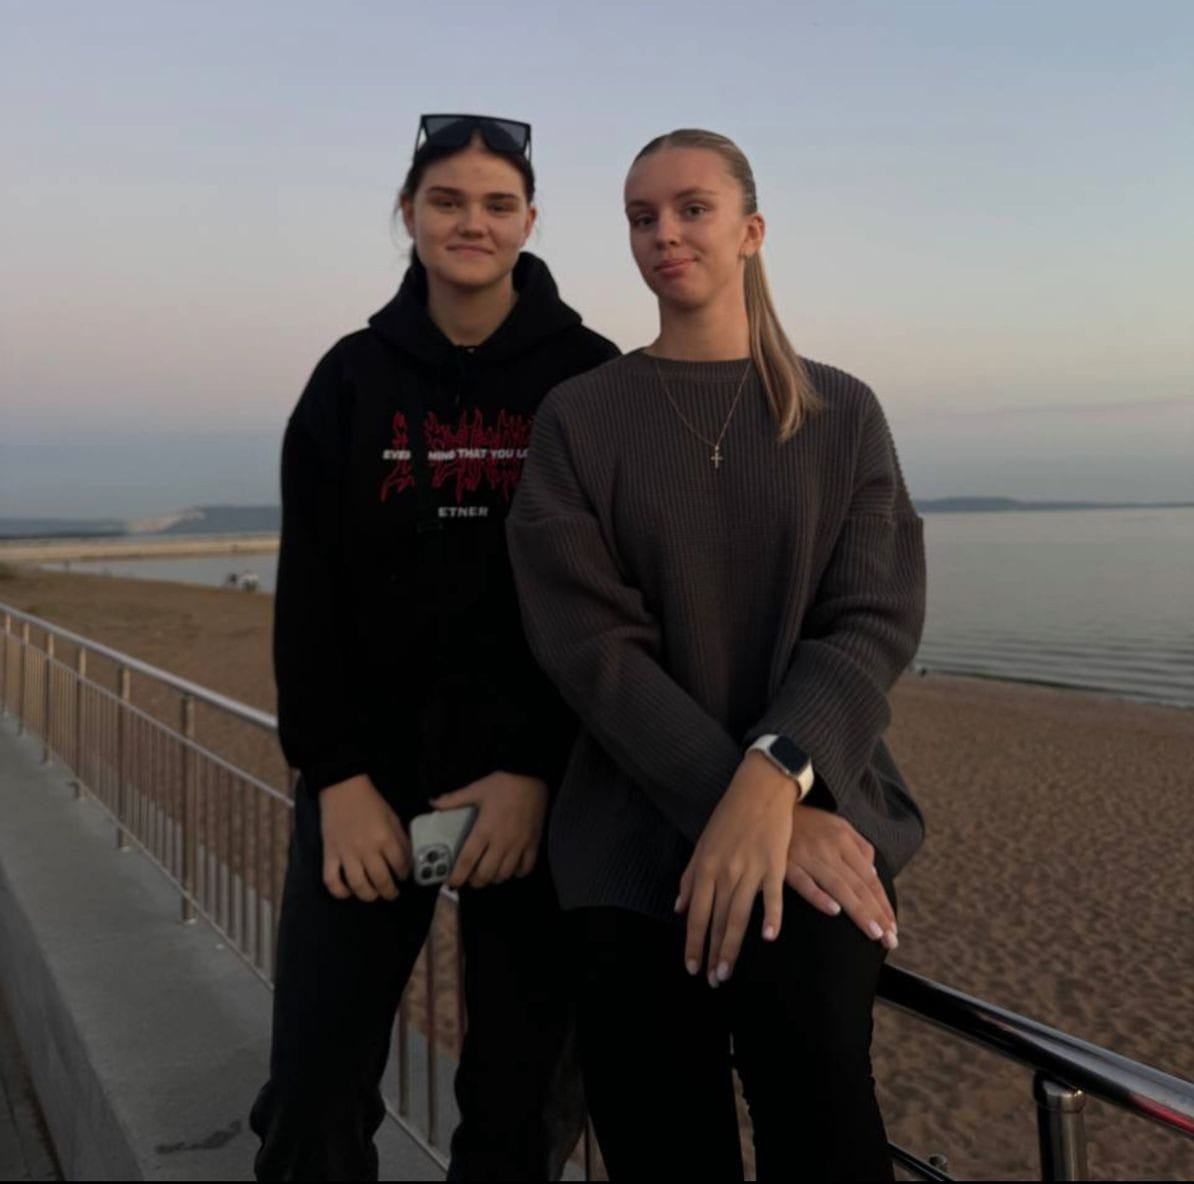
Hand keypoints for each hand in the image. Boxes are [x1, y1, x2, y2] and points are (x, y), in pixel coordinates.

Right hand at [320, 773, 410, 901]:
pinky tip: (348, 891)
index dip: (405, 875)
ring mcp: (346, 853)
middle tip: (393, 893)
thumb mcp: (392, 817)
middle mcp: (366, 848)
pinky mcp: (329, 854)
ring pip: (358, 886)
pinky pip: (331, 880)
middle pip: (381, 880)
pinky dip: (340, 891)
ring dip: (369, 895)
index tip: (405, 877)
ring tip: (374, 894)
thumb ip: (401, 839)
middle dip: (390, 892)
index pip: (400, 865)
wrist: (342, 788)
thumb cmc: (370, 802)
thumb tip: (407, 859)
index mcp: (385, 837)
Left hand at [430, 771, 547, 888]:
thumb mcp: (476, 789)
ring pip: (505, 874)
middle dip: (476, 881)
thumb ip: (454, 799)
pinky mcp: (533, 843)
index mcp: (483, 830)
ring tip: (489, 873)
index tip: (452, 883)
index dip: (458, 876)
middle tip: (471, 878)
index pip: (467, 860)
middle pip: (486, 874)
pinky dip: (518, 873)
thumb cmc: (502, 784)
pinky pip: (526, 867)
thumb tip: (432, 803)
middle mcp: (501, 842)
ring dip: (495, 878)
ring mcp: (519, 845)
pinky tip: (512, 868)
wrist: (530, 776)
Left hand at [675, 752, 793, 986]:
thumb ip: (690, 877)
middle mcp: (724, 871)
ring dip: (732, 946)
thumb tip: (680, 907)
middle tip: (713, 980)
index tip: (692, 968)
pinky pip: (772, 895)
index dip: (694, 943)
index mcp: (705, 867)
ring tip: (727, 971)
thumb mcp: (702, 844)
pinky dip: (771, 916)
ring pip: (738, 915)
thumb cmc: (728, 818)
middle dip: (713, 953)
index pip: (697, 914)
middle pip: (717, 920)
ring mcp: (749, 868)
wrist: (758, 790)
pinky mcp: (773, 863)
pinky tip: (768, 938)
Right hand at [785, 807, 897, 949]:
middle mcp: (829, 848)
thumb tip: (873, 873)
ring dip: (858, 911)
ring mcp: (808, 856)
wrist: (771, 804)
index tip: (893, 928)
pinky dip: (818, 895)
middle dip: (877, 914)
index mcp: (844, 840)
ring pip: (838, 887)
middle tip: (891, 940)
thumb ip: (859, 846)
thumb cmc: (807, 821)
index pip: (869, 878)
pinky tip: (833, 910)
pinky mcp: (785, 863)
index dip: (882, 903)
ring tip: (874, 932)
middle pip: (858, 885)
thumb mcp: (838, 824)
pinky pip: (804, 882)